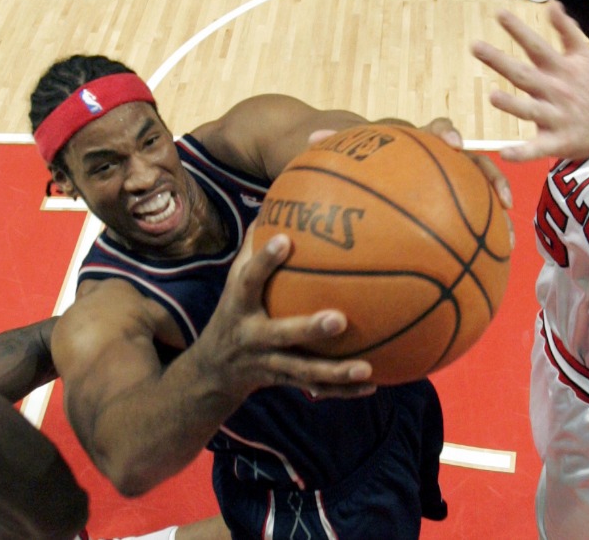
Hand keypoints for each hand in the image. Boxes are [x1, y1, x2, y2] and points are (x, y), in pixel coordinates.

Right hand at [196, 223, 376, 398]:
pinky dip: (344, 389)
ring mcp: (268, 362)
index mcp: (240, 305)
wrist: (214, 370)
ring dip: (335, 371)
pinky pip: (317, 388)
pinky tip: (374, 383)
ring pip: (303, 370)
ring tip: (367, 367)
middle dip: (309, 328)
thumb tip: (279, 200)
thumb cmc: (234, 311)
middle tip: (340, 319)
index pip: (249, 280)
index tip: (286, 240)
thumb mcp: (234, 281)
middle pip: (281, 334)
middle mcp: (253, 336)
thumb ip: (254, 247)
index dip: (264, 261)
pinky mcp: (283, 381)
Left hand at [310, 122, 514, 245]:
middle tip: (502, 200)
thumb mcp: (338, 157)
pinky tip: (482, 271)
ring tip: (506, 243)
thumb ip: (332, 149)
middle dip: (490, 179)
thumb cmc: (347, 162)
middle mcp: (438, 163)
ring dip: (494, 222)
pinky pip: (467, 229)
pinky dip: (476, 246)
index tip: (452, 146)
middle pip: (472, 165)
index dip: (447, 135)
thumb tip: (312, 139)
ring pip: (479, 199)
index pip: (437, 131)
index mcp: (415, 143)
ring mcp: (447, 187)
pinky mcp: (448, 212)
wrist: (358, 169)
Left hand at [471, 3, 588, 162]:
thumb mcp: (582, 58)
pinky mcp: (557, 143)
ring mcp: (557, 117)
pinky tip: (504, 152)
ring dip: (513, 104)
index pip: (537, 46)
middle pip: (525, 75)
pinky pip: (536, 148)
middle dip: (500, 61)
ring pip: (531, 110)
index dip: (519, 30)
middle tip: (476, 47)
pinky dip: (521, 152)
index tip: (499, 13)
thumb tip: (554, 4)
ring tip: (493, 96)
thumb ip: (568, 31)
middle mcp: (557, 91)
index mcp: (560, 70)